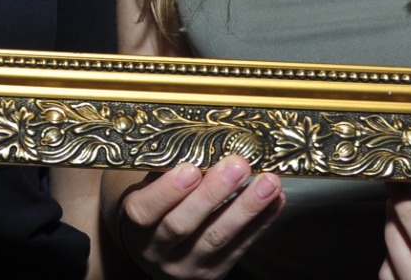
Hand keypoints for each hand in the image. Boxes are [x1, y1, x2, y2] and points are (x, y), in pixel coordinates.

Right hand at [113, 157, 282, 278]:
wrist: (154, 255)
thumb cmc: (153, 210)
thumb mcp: (144, 192)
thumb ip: (165, 173)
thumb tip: (201, 143)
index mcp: (135, 225)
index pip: (145, 211)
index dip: (167, 191)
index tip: (190, 168)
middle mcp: (157, 250)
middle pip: (183, 225)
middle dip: (213, 194)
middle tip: (238, 166)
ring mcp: (186, 265)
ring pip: (217, 238)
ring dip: (246, 208)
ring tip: (268, 182)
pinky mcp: (213, 272)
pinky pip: (240, 247)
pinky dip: (260, 222)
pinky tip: (275, 200)